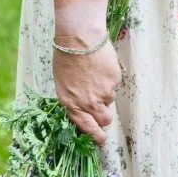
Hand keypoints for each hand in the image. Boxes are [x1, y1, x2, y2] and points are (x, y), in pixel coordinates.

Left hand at [52, 28, 121, 144]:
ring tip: (94, 75)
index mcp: (72, 105)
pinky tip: (100, 66)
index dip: (97, 136)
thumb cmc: (66, 58)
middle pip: (105, 120)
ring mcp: (103, 92)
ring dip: (105, 92)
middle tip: (101, 106)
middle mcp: (88, 102)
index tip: (101, 139)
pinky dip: (109, 78)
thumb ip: (75, 101)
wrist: (79, 37)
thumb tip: (86, 110)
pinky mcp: (114, 80)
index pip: (88, 128)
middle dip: (104, 116)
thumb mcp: (63, 84)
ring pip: (110, 100)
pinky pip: (115, 84)